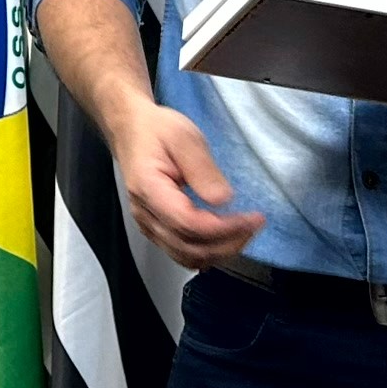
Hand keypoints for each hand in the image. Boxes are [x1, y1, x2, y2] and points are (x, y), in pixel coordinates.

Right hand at [110, 102, 266, 268]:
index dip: (224, 228)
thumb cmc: (157, 130)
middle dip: (228, 243)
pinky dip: (207, 252)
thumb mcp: (184, 137)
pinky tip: (225, 238)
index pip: (188, 223)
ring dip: (219, 252)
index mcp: (149, 189)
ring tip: (244, 232)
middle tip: (255, 225)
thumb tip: (224, 201)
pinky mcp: (155, 229)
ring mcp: (148, 226)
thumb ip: (203, 169)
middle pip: (189, 248)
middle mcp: (145, 214)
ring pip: (186, 257)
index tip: (252, 219)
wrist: (131, 131)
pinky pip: (181, 253)